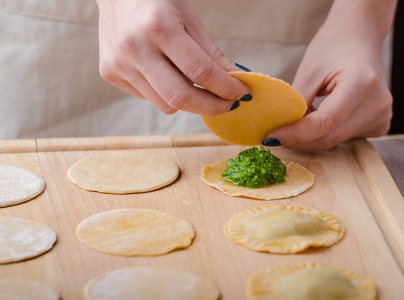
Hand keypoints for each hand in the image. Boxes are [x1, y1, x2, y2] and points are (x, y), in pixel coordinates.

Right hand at [96, 0, 249, 114]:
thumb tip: (235, 80)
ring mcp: (119, 64)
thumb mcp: (189, 17)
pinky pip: (149, 98)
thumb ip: (211, 53)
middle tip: (228, 104)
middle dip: (211, 106)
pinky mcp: (110, 74)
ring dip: (189, 100)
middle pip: (180, 97)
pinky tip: (166, 75)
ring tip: (195, 84)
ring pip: (165, 103)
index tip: (241, 93)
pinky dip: (165, 93)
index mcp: (158, 27)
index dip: (226, 87)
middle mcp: (135, 49)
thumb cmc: (156, 1)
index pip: (200, 71)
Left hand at [263, 2, 394, 150]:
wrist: (358, 37)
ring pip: (335, 141)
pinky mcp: (379, 125)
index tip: (271, 138)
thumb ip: (297, 104)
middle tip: (275, 137)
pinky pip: (344, 138)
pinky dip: (325, 134)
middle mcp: (377, 104)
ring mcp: (382, 116)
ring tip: (295, 124)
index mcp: (361, 84)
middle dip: (299, 140)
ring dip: (310, 138)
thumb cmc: (332, 48)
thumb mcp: (309, 72)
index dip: (295, 134)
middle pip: (330, 137)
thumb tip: (282, 133)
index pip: (325, 122)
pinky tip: (317, 122)